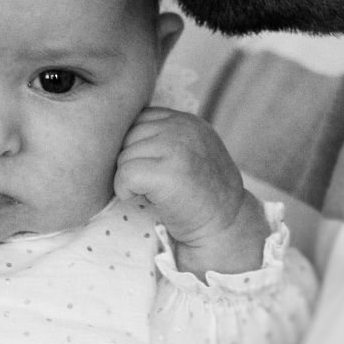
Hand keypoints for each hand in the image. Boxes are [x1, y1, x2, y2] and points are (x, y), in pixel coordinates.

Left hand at [114, 107, 267, 277]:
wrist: (225, 224)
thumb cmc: (202, 193)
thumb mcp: (191, 151)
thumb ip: (166, 136)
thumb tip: (118, 133)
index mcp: (187, 120)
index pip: (139, 119)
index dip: (135, 145)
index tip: (147, 167)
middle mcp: (183, 128)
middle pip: (128, 136)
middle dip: (130, 162)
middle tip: (148, 184)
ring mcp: (176, 148)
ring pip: (124, 156)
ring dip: (128, 177)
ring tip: (150, 191)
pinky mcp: (167, 173)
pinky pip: (125, 174)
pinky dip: (124, 190)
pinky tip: (139, 197)